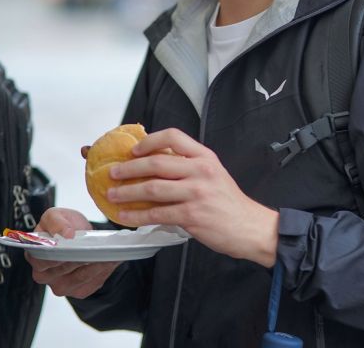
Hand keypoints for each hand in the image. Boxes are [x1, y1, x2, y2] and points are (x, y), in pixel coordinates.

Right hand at [25, 207, 121, 298]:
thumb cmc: (64, 226)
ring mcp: (62, 286)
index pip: (44, 261)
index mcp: (36, 257)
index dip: (59, 254)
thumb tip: (66, 234)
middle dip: (81, 258)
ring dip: (96, 265)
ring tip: (108, 253)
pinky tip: (109, 260)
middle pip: (65, 270)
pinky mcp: (78, 290)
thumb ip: (56, 222)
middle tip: (96, 248)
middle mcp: (45, 276)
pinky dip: (103, 271)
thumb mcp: (55, 215)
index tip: (74, 245)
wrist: (79, 234)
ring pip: (81, 278)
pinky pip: (92, 284)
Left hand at [108, 128, 278, 266]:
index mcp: (205, 157)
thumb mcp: (214, 174)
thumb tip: (153, 165)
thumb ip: (189, 166)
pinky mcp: (191, 216)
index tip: (134, 149)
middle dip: (129, 168)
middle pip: (156, 163)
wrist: (250, 227)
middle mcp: (201, 171)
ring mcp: (196, 193)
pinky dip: (137, 216)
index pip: (173, 137)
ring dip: (127, 192)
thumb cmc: (229, 203)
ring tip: (113, 195)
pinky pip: (156, 214)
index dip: (149, 141)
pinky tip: (126, 216)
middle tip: (113, 173)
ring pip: (152, 189)